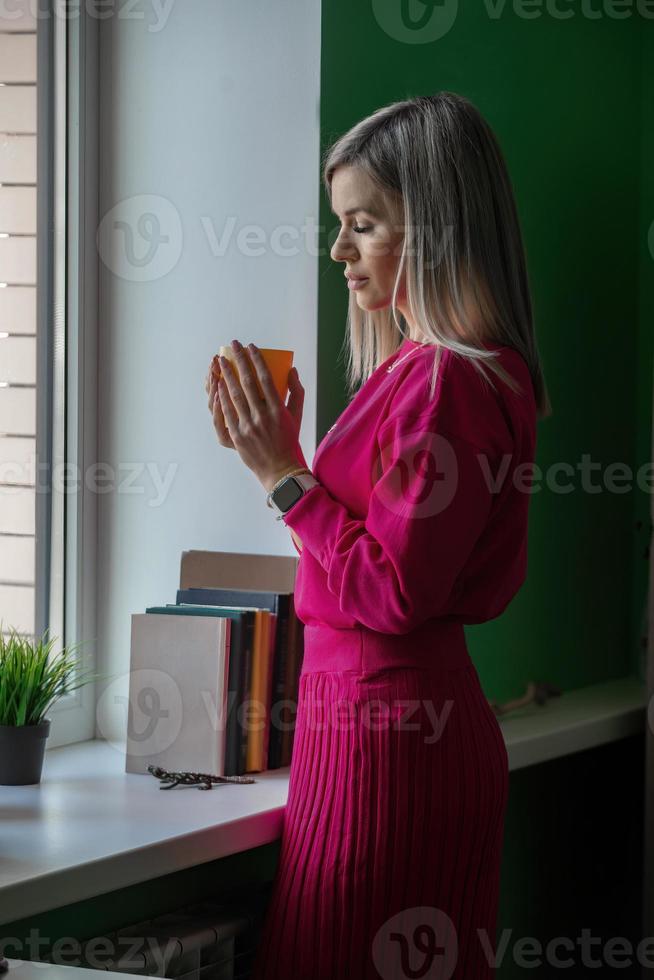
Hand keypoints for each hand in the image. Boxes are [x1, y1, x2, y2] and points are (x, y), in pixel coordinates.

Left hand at [209, 340, 305, 490]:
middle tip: (233, 346)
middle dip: (239, 361)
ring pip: (234, 395)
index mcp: (278, 409)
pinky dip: (221, 397)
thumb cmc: (289, 440)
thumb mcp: (297, 416)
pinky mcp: (237, 436)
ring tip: (221, 361)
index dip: (257, 360)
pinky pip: (226, 412)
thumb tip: (292, 370)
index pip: (265, 378)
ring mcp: (248, 426)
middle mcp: (262, 416)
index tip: (251, 347)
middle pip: (247, 382)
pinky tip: (218, 384)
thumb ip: (297, 392)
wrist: (279, 468)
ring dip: (226, 375)